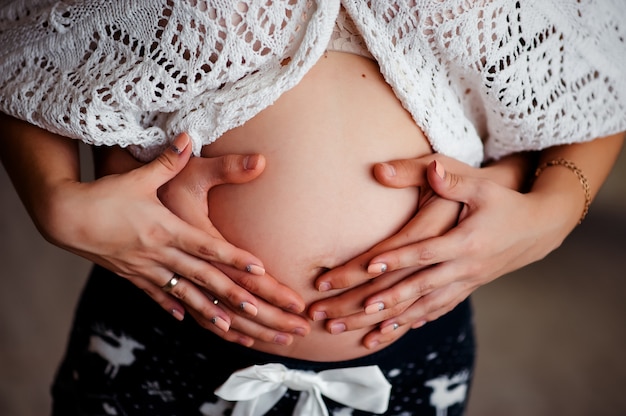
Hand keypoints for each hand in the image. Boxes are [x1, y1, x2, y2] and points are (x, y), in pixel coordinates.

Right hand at [49, 133, 306, 344]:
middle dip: (230, 294)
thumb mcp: (139, 176)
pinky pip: (155, 294)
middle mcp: (158, 253)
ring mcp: (144, 267)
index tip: (259, 270)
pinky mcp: (130, 274)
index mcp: (165, 229)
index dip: (234, 258)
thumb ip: (168, 160)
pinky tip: (182, 318)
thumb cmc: (104, 194)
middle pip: (201, 276)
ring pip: (182, 292)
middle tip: (255, 311)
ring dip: (205, 310)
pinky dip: (170, 305)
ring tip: (227, 327)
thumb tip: (189, 136)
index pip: (207, 246)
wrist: (63, 216)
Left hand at [310, 155, 541, 348]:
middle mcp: (463, 267)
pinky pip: (435, 310)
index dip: (397, 258)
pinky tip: (390, 332)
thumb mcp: (481, 185)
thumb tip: (429, 169)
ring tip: (360, 333)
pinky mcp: (465, 289)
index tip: (368, 266)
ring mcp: (464, 282)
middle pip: (416, 287)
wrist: (537, 229)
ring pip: (423, 307)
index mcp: (465, 241)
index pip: (424, 251)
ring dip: (390, 320)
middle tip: (348, 310)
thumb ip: (451, 179)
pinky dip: (412, 322)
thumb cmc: (503, 201)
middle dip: (379, 300)